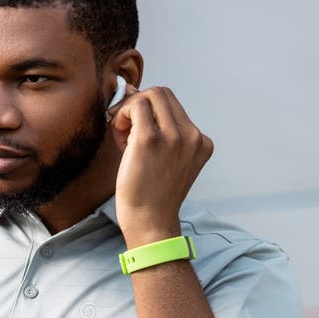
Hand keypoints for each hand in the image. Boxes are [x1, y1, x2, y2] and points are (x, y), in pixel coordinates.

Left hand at [108, 85, 213, 242]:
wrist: (150, 223)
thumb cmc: (152, 197)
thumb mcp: (169, 163)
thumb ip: (161, 134)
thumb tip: (133, 95)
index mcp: (200, 142)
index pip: (173, 106)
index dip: (150, 112)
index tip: (135, 131)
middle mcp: (192, 136)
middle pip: (163, 94)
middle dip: (139, 104)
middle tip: (125, 129)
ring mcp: (174, 136)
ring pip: (151, 94)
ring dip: (130, 108)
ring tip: (122, 135)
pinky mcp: (150, 139)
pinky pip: (135, 105)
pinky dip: (122, 113)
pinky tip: (118, 136)